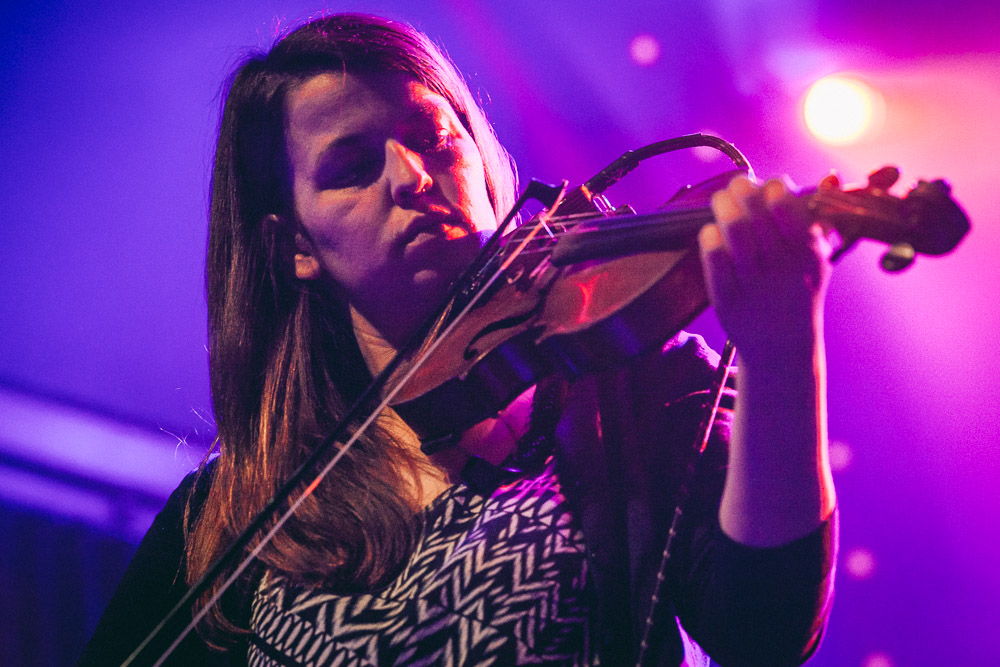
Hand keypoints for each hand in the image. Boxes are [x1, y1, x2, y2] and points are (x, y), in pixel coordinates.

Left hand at [698, 175, 836, 363]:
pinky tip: (711, 230)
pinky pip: (714, 259)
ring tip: (721, 198)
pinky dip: (710, 238)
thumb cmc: (798, 295)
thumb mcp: (817, 262)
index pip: (793, 217)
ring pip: (735, 234)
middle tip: (738, 183)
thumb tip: (829, 177)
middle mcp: (782, 273)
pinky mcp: (726, 300)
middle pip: (758, 220)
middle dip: (745, 193)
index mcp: (808, 260)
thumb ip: (820, 222)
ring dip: (725, 208)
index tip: (770, 184)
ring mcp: (753, 287)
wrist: (781, 350)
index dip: (778, 194)